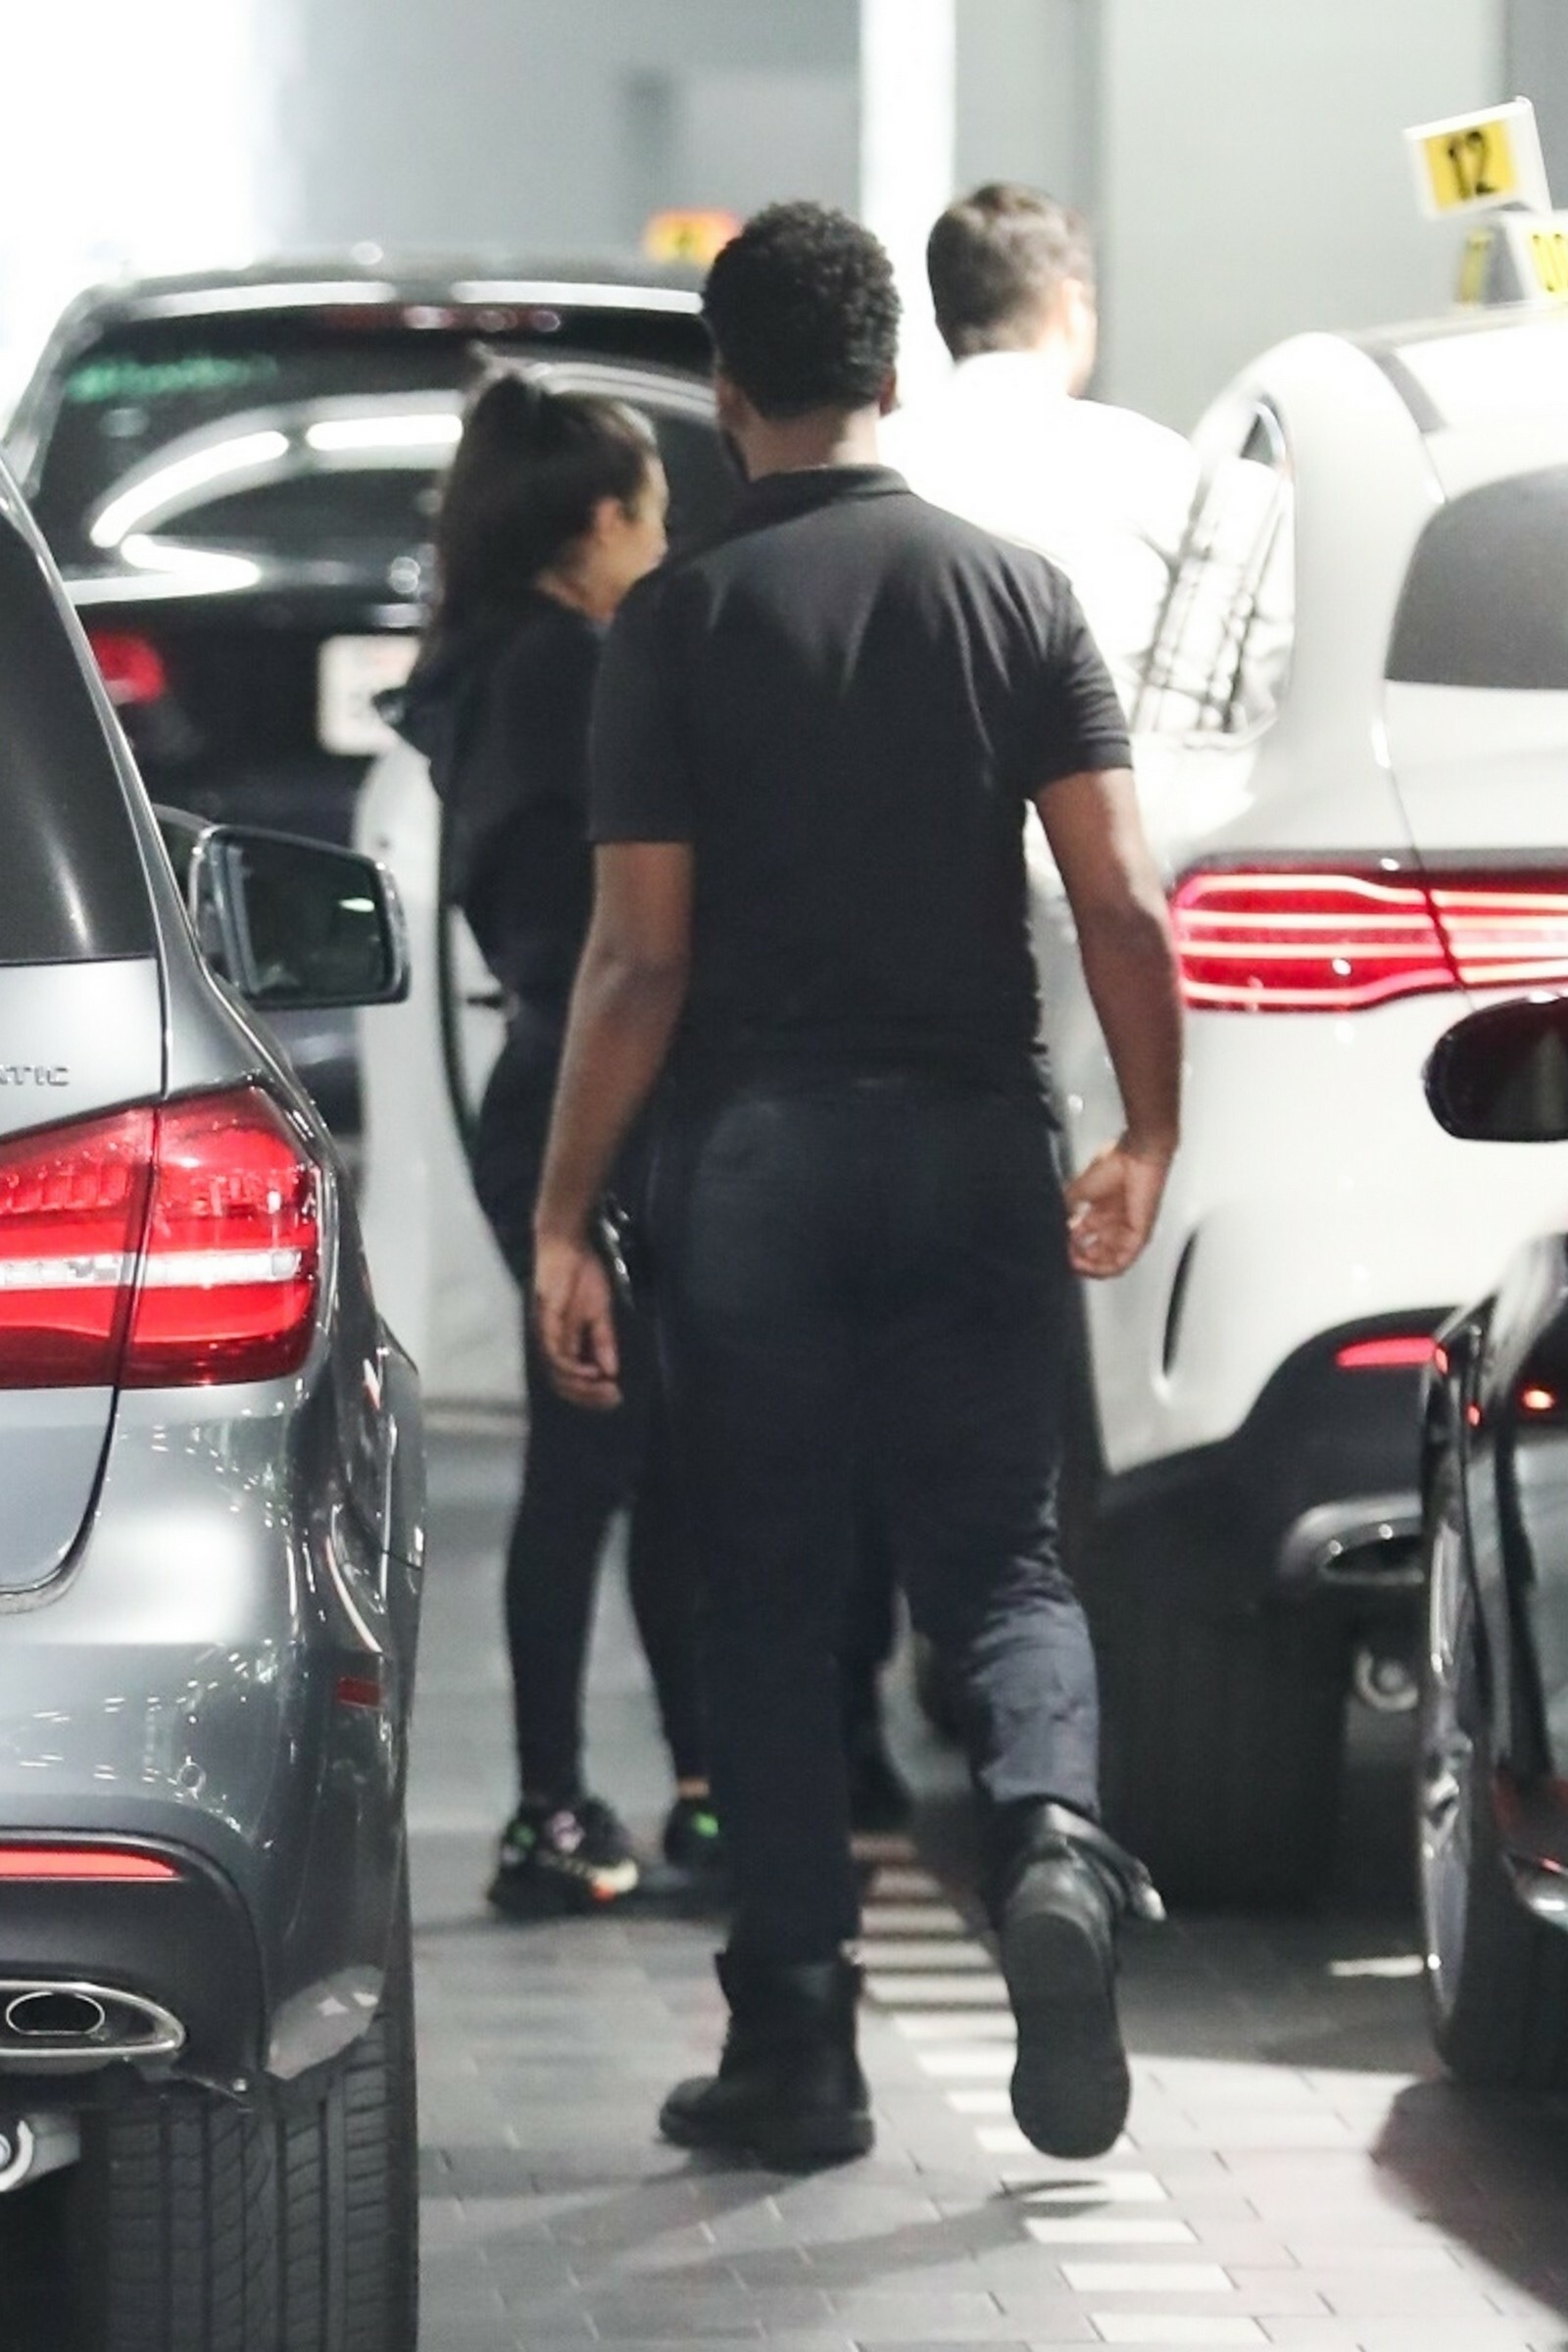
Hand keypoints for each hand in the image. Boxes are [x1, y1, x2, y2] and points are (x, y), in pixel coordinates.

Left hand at [532, 1231, 621, 1409]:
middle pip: (563, 1383)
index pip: (571, 1379)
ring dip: (581, 1386)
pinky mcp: (545, 1321)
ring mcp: (546, 1334)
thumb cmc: (581, 1275)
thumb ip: (604, 1342)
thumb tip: (612, 1371)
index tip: (616, 1396)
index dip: (592, 1392)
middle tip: (612, 1398)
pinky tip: (591, 1372)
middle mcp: (551, 1343)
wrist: (569, 1246)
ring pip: (557, 1373)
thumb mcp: (600, 1313)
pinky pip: (555, 1352)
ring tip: (604, 1387)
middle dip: (588, 1395)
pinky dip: (572, 1367)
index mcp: (564, 1343)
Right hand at [1064, 1137, 1172, 1278]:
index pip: (1084, 1240)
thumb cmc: (1114, 1165)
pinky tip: (1091, 1267)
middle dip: (1078, 1260)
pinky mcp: (1139, 1236)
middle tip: (1064, 1259)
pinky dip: (1104, 1268)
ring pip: (1109, 1263)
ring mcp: (1128, 1231)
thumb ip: (1066, 1209)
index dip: (1069, 1247)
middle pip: (1096, 1254)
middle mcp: (1115, 1224)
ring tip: (1074, 1265)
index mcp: (1102, 1213)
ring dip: (1089, 1268)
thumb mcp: (1079, 1190)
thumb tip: (1055, 1225)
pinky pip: (1123, 1262)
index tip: (1057, 1248)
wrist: (1135, 1157)